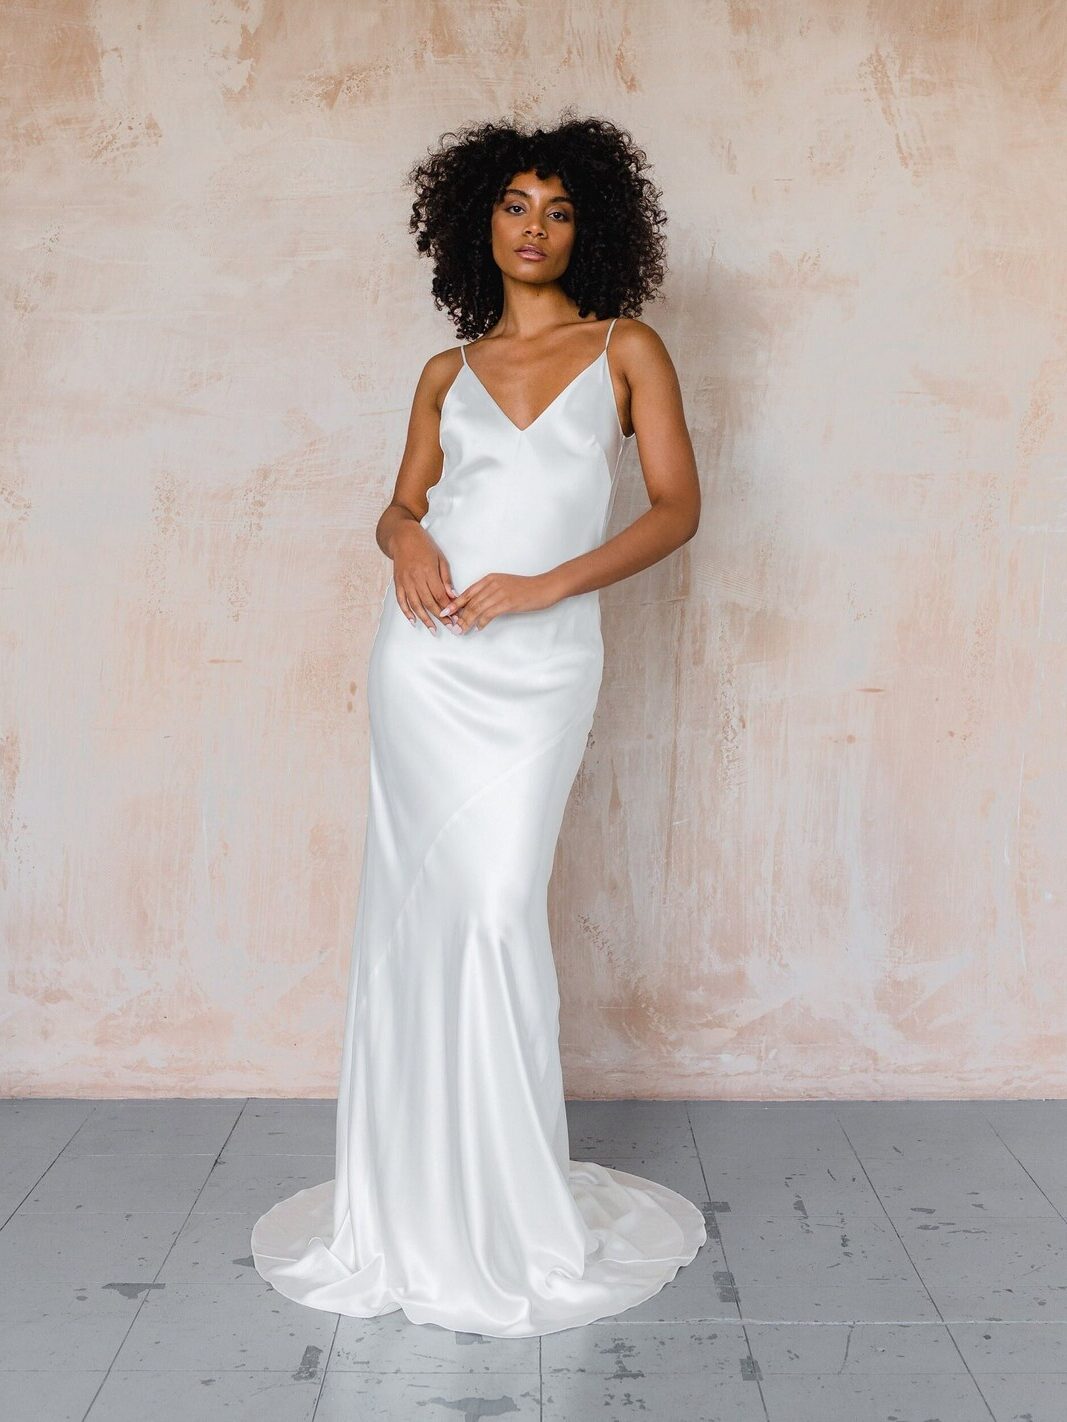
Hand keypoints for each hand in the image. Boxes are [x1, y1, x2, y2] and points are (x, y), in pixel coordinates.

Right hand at [389, 523, 459, 634]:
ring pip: (415, 604)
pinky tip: (413, 621)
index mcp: (428, 571)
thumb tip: (453, 596)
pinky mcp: (398, 583)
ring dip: (425, 619)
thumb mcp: (440, 558)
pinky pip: (401, 600)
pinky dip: (407, 612)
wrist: (402, 537)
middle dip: (440, 617)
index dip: (448, 608)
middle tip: (449, 628)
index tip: (456, 617)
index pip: (440, 595)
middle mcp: (415, 578)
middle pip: (429, 602)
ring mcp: (405, 581)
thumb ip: (446, 578)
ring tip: (433, 630)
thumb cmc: (424, 545)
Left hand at [438, 571, 561, 632]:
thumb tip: (476, 607)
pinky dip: (482, 622)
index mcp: (489, 579)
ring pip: (477, 609)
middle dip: (458, 616)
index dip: (454, 604)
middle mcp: (492, 584)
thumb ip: (489, 593)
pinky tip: (478, 628)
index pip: (467, 592)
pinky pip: (489, 614)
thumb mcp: (504, 585)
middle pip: (470, 602)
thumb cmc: (526, 588)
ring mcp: (500, 593)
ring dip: (467, 621)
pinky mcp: (508, 602)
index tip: (444, 612)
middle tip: (451, 627)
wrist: (545, 587)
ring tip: (461, 630)